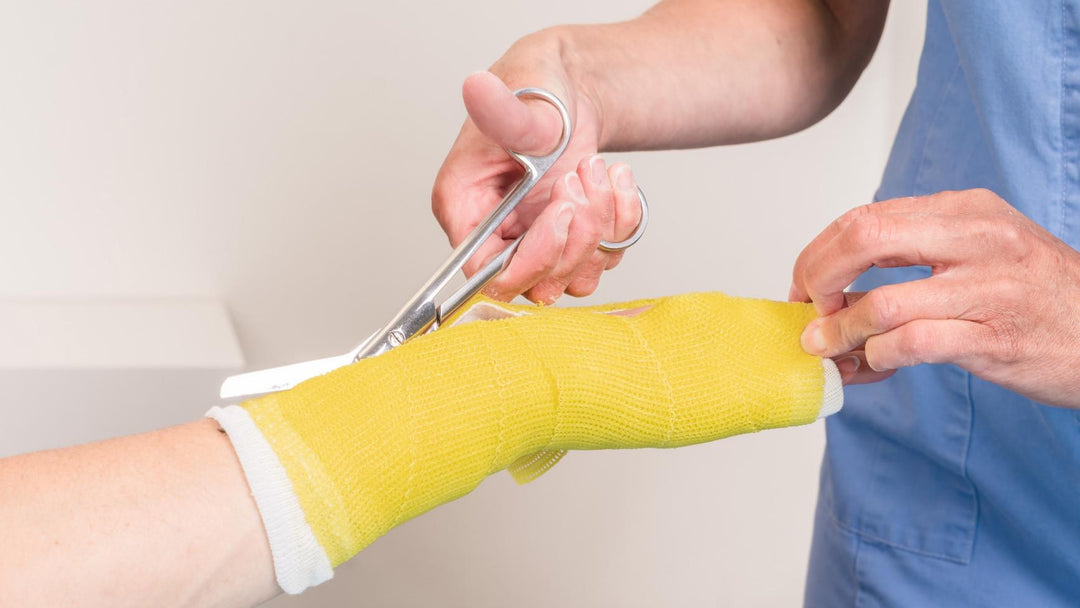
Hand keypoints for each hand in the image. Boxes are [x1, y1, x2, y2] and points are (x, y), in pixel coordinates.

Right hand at [431, 34, 642, 303]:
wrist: (568, 91)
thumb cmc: (533, 91)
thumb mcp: (525, 102)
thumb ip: (507, 114)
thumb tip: (477, 88)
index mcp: (464, 208)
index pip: (485, 271)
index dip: (530, 257)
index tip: (562, 209)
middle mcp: (495, 237)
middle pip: (534, 284)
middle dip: (574, 237)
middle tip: (583, 177)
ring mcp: (535, 245)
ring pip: (573, 279)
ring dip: (601, 229)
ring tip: (599, 169)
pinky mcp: (569, 244)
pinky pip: (603, 261)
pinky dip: (622, 224)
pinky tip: (618, 180)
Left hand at [789, 189, 1079, 407]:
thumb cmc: (1038, 296)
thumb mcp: (978, 252)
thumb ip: (912, 259)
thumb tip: (835, 289)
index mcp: (964, 210)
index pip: (864, 217)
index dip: (819, 254)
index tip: (805, 285)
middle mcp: (975, 239)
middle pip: (862, 240)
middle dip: (816, 278)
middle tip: (808, 312)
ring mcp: (987, 289)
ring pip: (881, 302)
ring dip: (841, 331)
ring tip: (829, 347)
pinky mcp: (994, 339)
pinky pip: (911, 344)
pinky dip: (878, 356)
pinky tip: (876, 362)